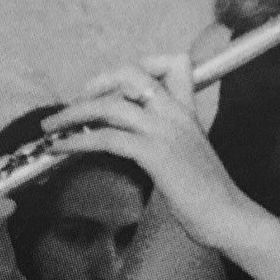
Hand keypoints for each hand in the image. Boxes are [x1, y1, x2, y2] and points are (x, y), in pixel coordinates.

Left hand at [41, 54, 260, 251]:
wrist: (229, 217)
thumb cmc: (210, 195)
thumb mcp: (191, 154)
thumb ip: (170, 139)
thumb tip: (139, 140)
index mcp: (187, 111)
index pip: (174, 63)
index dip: (142, 65)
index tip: (115, 86)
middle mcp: (176, 114)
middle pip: (131, 74)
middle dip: (96, 84)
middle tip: (76, 102)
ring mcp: (165, 132)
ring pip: (111, 105)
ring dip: (73, 114)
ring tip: (51, 127)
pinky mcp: (155, 155)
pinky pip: (107, 138)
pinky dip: (77, 141)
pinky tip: (61, 148)